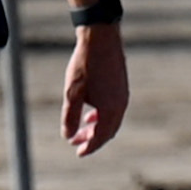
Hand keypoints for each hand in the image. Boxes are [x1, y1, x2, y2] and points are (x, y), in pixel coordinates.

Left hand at [64, 27, 129, 155]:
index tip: (78, 152)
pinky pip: (114, 109)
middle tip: (76, 142)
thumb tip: (68, 136)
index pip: (101, 137)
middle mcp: (121, 104)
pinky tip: (91, 110)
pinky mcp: (121, 85)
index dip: (89, 147)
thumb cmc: (85, 65)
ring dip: (97, 127)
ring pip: (111, 119)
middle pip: (108, 130)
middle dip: (92, 139)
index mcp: (111, 109)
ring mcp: (123, 94)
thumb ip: (70, 117)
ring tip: (82, 128)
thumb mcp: (73, 93)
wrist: (100, 37)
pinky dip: (102, 116)